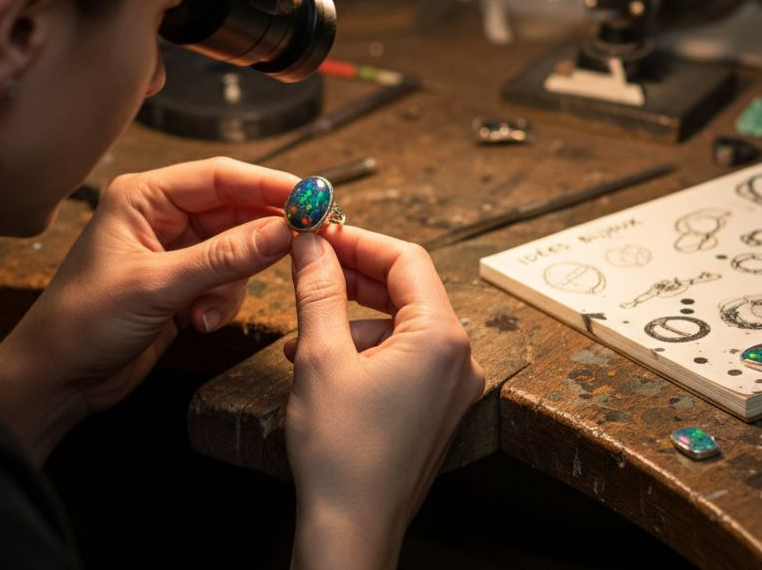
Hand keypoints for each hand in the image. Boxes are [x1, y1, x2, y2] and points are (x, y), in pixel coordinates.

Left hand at [0, 157, 295, 458]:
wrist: (56, 379)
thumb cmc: (82, 323)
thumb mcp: (157, 286)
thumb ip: (224, 258)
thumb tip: (283, 231)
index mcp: (143, 197)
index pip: (219, 176)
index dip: (269, 184)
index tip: (312, 197)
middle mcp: (160, 217)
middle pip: (235, 211)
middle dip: (262, 236)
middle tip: (304, 246)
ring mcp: (172, 251)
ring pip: (237, 251)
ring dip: (233, 282)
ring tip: (206, 310)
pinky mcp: (180, 284)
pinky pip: (226, 281)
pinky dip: (221, 302)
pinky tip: (197, 322)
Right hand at [285, 228, 484, 568]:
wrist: (352, 529)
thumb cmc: (341, 453)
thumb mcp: (321, 357)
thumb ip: (318, 289)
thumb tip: (311, 242)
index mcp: (441, 338)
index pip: (406, 259)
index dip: (360, 240)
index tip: (321, 231)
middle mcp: (459, 358)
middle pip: (407, 290)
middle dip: (353, 277)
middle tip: (308, 265)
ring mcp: (452, 386)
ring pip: (400, 325)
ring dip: (351, 318)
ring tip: (302, 335)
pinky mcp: (436, 408)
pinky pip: (404, 357)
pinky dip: (364, 350)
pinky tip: (323, 363)